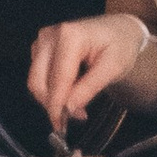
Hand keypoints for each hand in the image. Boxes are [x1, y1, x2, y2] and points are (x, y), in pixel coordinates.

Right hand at [26, 12, 152, 128]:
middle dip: (53, 104)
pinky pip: (38, 76)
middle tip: (74, 117)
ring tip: (76, 105)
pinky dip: (52, 90)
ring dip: (52, 99)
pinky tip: (70, 92)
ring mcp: (42, 41)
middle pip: (39, 81)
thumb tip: (68, 109)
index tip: (61, 127)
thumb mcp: (113, 68)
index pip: (57, 79)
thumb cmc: (120, 45)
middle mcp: (49, 36)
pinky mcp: (40, 48)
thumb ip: (89, 88)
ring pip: (36, 81)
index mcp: (69, 36)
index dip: (57, 106)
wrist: (119, 29)